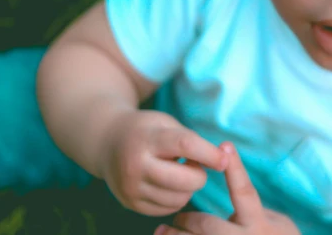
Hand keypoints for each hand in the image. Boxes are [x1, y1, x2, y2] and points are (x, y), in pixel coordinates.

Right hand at [101, 110, 227, 216]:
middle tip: (195, 164)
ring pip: (180, 198)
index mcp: (147, 138)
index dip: (210, 154)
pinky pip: (168, 209)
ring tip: (178, 171)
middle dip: (200, 175)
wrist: (107, 143)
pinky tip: (169, 183)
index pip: (185, 146)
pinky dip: (177, 198)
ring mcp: (131, 187)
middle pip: (185, 180)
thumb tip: (222, 161)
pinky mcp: (131, 204)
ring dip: (188, 188)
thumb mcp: (165, 123)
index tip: (225, 159)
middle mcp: (135, 165)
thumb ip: (191, 140)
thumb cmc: (146, 130)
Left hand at [155, 142, 300, 234]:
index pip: (244, 192)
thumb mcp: (278, 225)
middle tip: (177, 218)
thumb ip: (255, 209)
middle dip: (187, 220)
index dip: (235, 168)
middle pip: (207, 226)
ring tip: (163, 232)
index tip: (224, 144)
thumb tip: (234, 181)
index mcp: (260, 225)